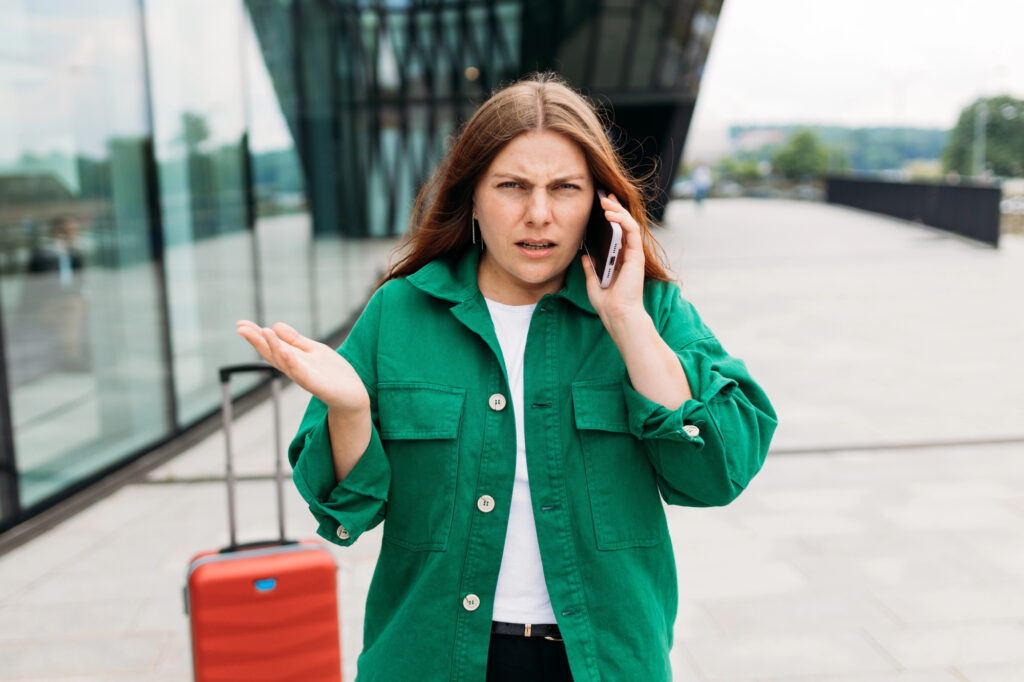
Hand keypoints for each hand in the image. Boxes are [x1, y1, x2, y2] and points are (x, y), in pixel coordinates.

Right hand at [236, 320, 368, 412]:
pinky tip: (286, 352)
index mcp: (293, 359)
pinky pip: (303, 374)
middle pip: (272, 353)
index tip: (240, 324)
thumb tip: (275, 325)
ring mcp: (305, 377)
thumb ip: (295, 340)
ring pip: (286, 362)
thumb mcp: (313, 350)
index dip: (256, 335)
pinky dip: (294, 363)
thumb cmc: (332, 373)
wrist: (352, 396)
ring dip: (274, 347)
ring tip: (264, 331)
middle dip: (257, 341)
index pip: (271, 346)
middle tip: (240, 328)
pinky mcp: (318, 385)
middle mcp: (295, 369)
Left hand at [581, 193, 647, 329]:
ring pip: (628, 223)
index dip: (611, 218)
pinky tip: (610, 213)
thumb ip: (590, 269)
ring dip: (617, 209)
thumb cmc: (608, 304)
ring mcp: (633, 254)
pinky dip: (621, 219)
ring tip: (605, 200)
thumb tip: (585, 256)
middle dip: (614, 208)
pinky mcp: (636, 255)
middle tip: (603, 195)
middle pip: (623, 225)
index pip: (617, 233)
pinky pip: (631, 230)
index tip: (601, 205)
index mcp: (620, 260)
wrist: (617, 315)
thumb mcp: (593, 283)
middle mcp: (628, 255)